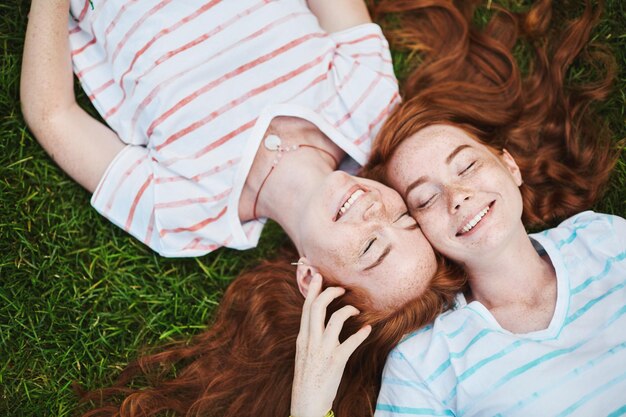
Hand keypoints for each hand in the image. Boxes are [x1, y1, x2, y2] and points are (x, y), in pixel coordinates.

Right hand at [291, 273, 371, 416]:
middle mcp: (310, 341)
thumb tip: (319, 323)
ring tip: (355, 309)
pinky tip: (367, 330)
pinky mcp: (336, 361)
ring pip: (334, 320)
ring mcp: (323, 351)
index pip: (306, 308)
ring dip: (347, 310)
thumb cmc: (307, 379)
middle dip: (330, 293)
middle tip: (341, 288)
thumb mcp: (304, 355)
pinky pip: (350, 343)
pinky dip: (360, 335)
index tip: (319, 276)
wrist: (306, 404)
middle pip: (317, 307)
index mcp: (302, 339)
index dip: (313, 290)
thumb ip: (310, 338)